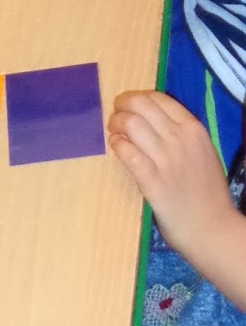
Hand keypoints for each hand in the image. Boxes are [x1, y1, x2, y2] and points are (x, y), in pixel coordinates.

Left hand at [107, 89, 236, 263]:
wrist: (212, 227)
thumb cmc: (206, 191)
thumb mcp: (202, 152)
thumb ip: (180, 134)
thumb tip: (149, 119)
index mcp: (194, 129)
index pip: (158, 98)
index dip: (136, 98)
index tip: (127, 106)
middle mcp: (180, 138)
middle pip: (140, 105)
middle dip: (121, 107)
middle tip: (115, 117)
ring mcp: (165, 158)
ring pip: (130, 123)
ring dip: (114, 124)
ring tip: (113, 133)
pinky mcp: (151, 179)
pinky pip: (126, 151)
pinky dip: (116, 144)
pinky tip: (116, 147)